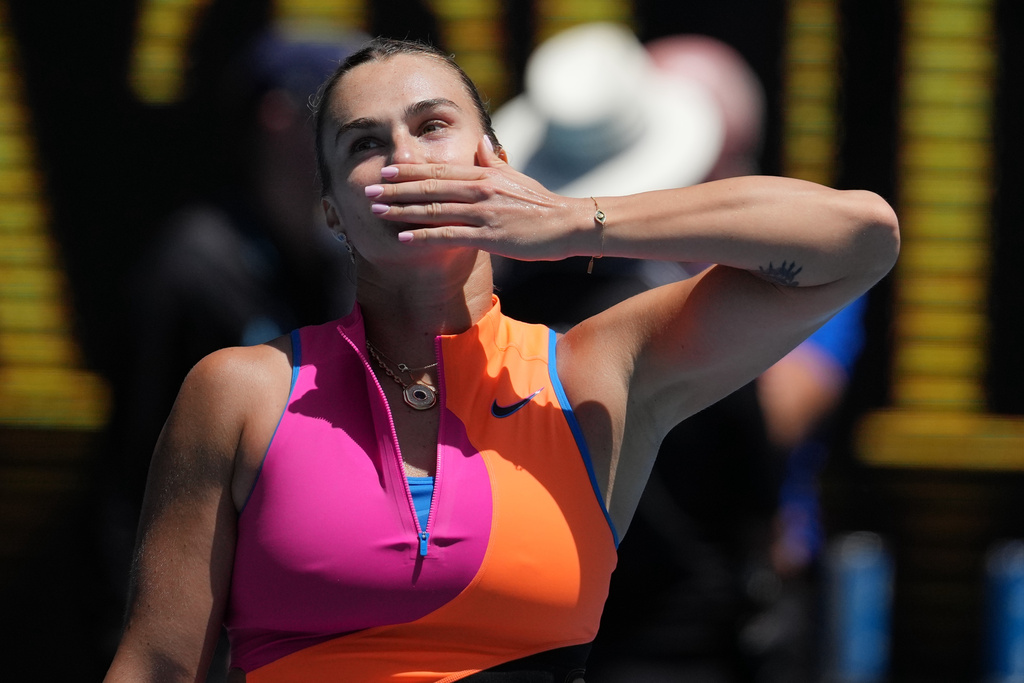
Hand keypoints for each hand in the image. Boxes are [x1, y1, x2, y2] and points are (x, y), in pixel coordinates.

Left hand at [365, 137, 591, 260]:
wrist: (568, 223)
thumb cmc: (542, 203)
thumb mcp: (516, 176)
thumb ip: (493, 160)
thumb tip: (480, 141)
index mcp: (484, 174)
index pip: (439, 169)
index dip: (409, 171)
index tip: (386, 172)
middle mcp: (479, 189)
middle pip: (430, 186)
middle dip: (396, 189)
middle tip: (368, 191)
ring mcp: (483, 212)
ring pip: (434, 208)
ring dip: (402, 211)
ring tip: (377, 212)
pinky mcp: (488, 235)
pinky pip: (449, 235)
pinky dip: (423, 237)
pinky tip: (403, 239)